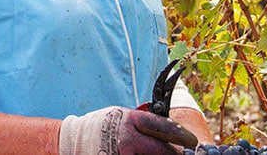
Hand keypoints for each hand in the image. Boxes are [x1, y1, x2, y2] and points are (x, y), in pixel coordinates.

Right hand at [59, 106, 197, 154]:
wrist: (75, 140)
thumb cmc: (103, 126)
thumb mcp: (122, 115)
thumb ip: (144, 122)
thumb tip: (172, 130)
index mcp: (131, 120)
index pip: (165, 127)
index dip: (182, 135)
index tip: (192, 142)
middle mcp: (128, 139)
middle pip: (164, 151)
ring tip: (161, 154)